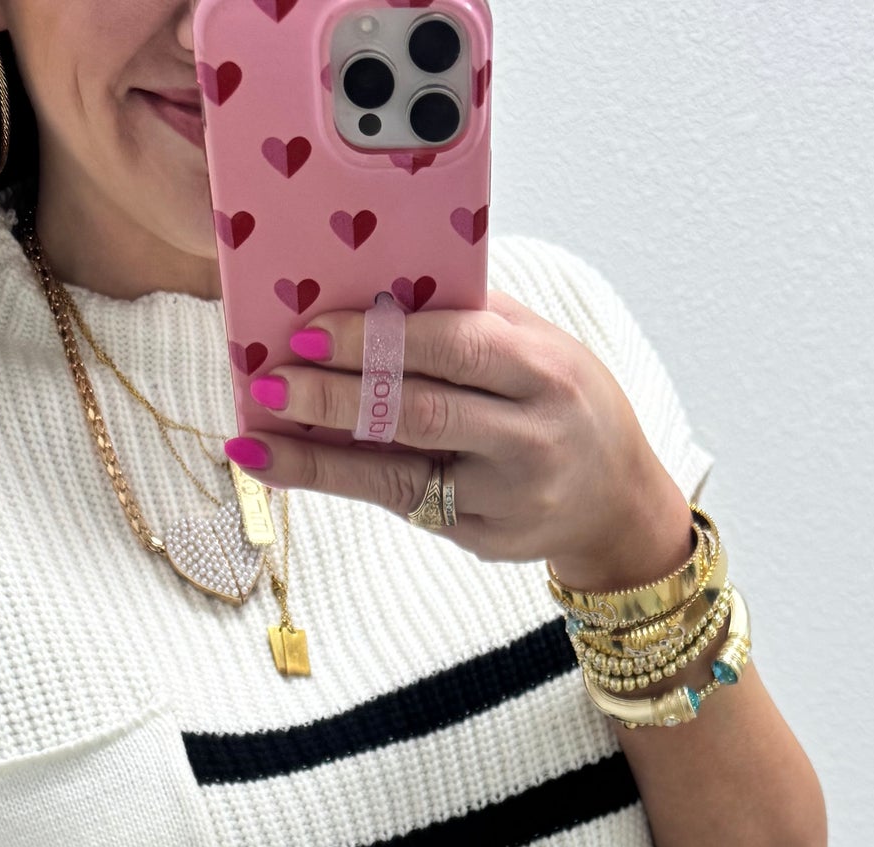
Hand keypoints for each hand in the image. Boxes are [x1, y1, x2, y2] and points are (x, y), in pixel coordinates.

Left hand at [225, 291, 694, 589]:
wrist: (617, 499)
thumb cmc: (563, 401)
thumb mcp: (540, 344)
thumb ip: (472, 316)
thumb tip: (372, 281)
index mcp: (542, 369)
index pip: (452, 347)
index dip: (376, 340)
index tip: (307, 329)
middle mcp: (529, 437)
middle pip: (420, 413)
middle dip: (335, 398)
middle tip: (268, 382)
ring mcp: (507, 498)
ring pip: (400, 473)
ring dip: (319, 455)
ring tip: (256, 437)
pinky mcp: (484, 540)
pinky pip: (403, 505)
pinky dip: (341, 483)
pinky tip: (288, 466)